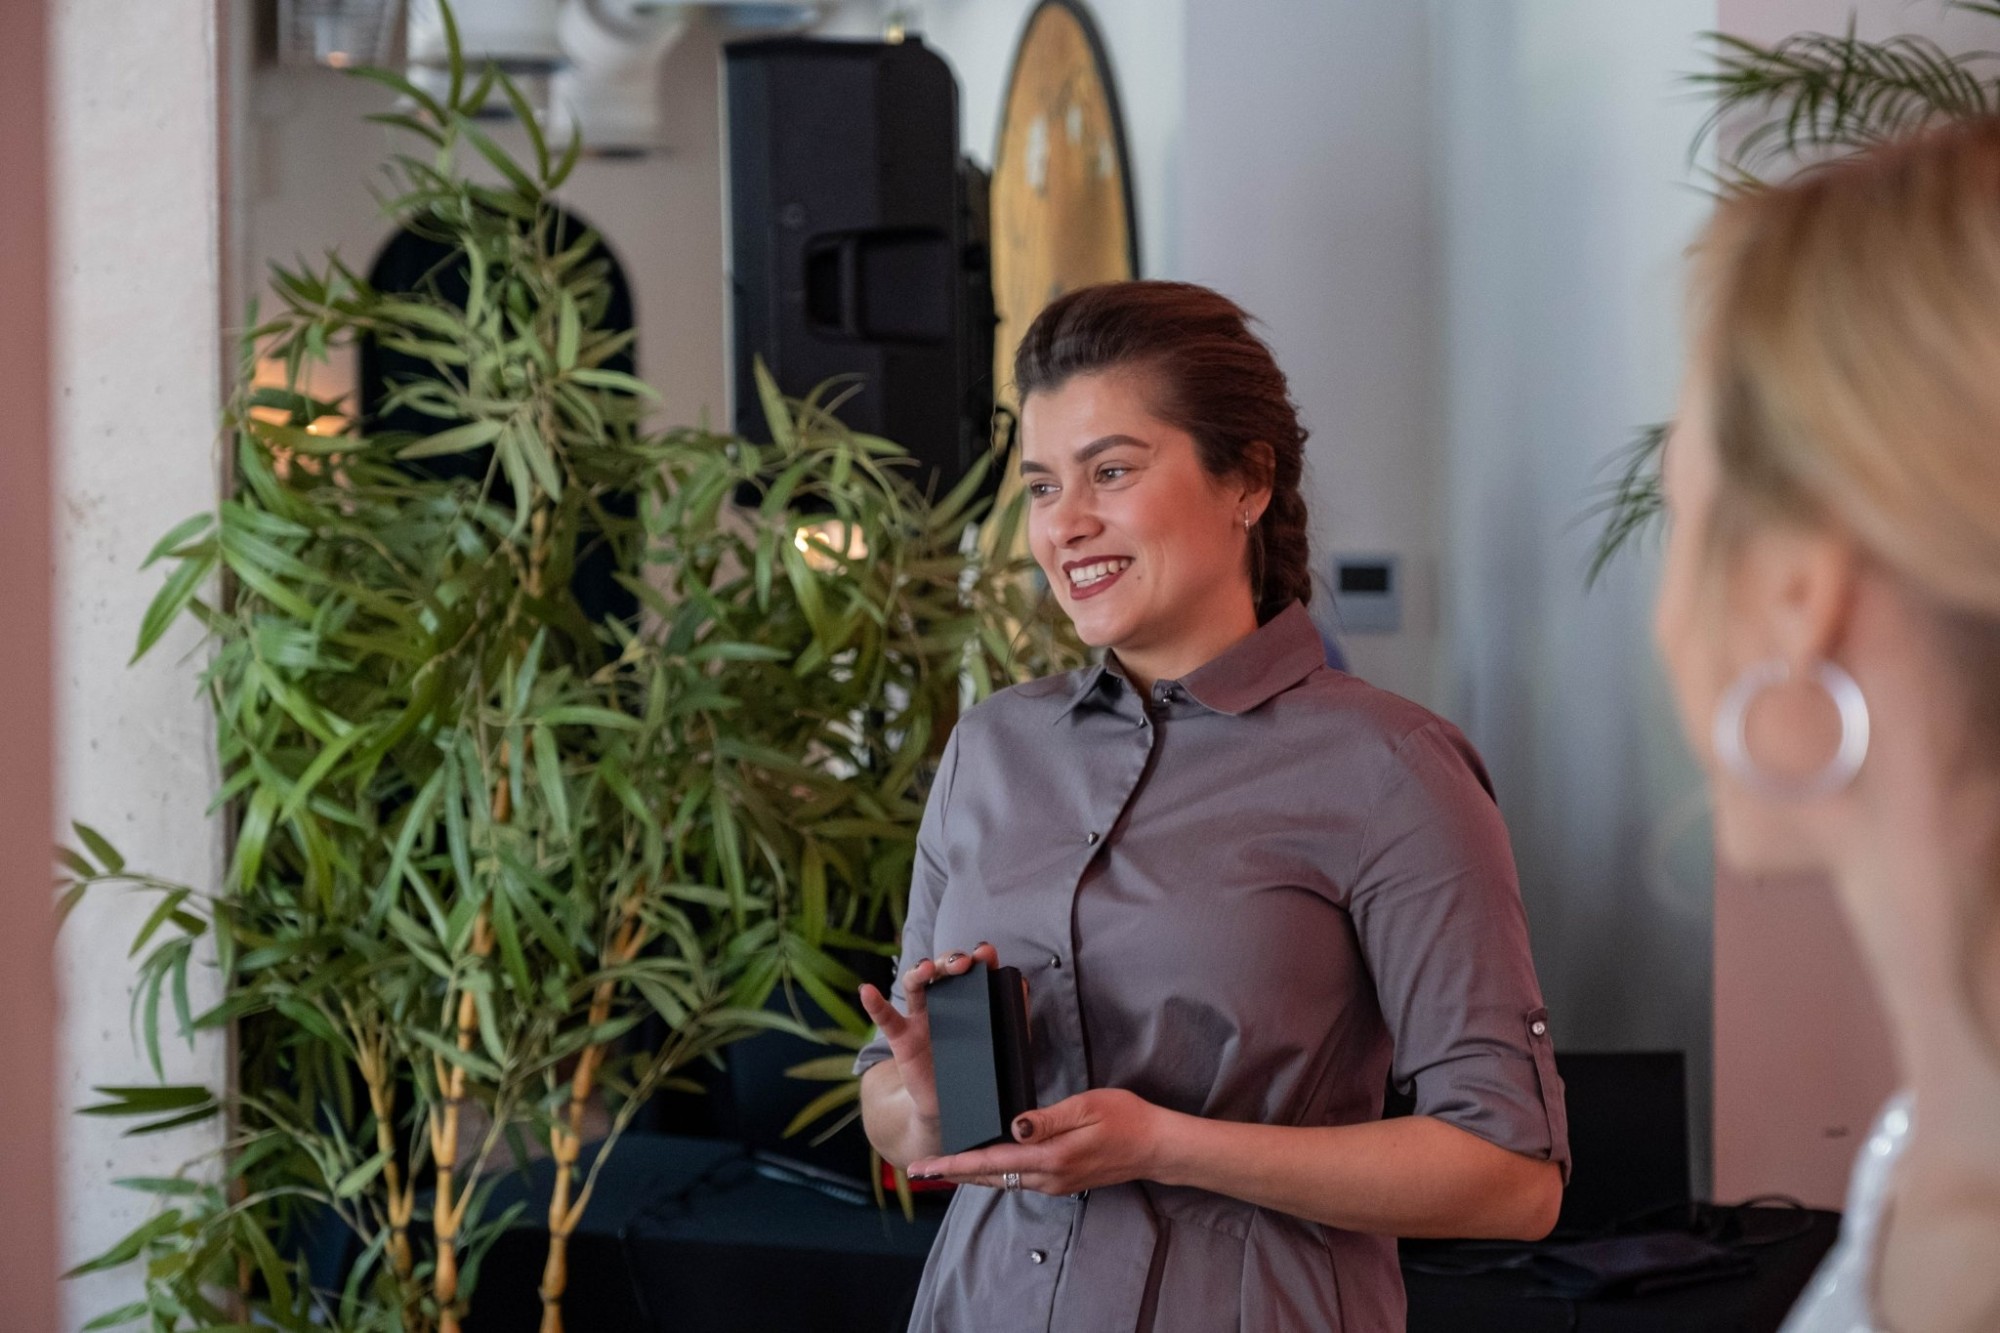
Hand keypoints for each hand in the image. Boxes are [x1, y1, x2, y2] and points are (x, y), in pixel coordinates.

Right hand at [857, 942, 998, 1135]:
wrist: (954, 1105)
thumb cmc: (978, 1067)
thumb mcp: (1000, 1042)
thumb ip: (1012, 1015)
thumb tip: (1021, 983)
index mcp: (967, 999)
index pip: (971, 970)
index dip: (978, 957)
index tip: (986, 952)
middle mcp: (942, 1001)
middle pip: (941, 970)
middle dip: (950, 960)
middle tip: (962, 964)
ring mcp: (920, 1017)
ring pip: (915, 985)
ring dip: (919, 972)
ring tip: (926, 969)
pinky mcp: (902, 1038)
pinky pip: (886, 1017)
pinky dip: (874, 1003)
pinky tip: (867, 991)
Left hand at [905, 1088, 1168, 1195]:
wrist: (1157, 1147)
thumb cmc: (1126, 1118)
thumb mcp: (1087, 1107)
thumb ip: (1048, 1119)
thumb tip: (1013, 1126)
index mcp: (1050, 1157)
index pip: (989, 1161)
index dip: (953, 1163)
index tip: (924, 1165)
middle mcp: (1048, 1177)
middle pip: (988, 1176)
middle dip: (952, 1171)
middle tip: (918, 1168)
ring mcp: (1055, 1183)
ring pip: (1001, 1180)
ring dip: (971, 1173)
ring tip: (944, 1164)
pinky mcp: (1062, 1181)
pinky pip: (1018, 1178)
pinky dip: (994, 1171)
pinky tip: (985, 1162)